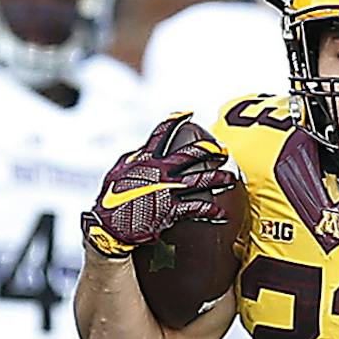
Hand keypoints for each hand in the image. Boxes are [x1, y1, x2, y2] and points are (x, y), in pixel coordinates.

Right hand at [82, 113, 239, 257]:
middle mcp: (158, 171)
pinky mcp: (171, 210)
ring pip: (199, 180)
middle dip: (208, 150)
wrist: (107, 226)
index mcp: (144, 159)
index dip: (175, 121)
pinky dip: (212, 212)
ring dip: (218, 179)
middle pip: (189, 155)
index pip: (160, 135)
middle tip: (222, 149)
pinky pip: (197, 208)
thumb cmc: (111, 200)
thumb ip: (134, 160)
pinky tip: (222, 214)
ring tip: (231, 178)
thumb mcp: (119, 172)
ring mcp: (166, 189)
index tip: (188, 113)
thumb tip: (142, 152)